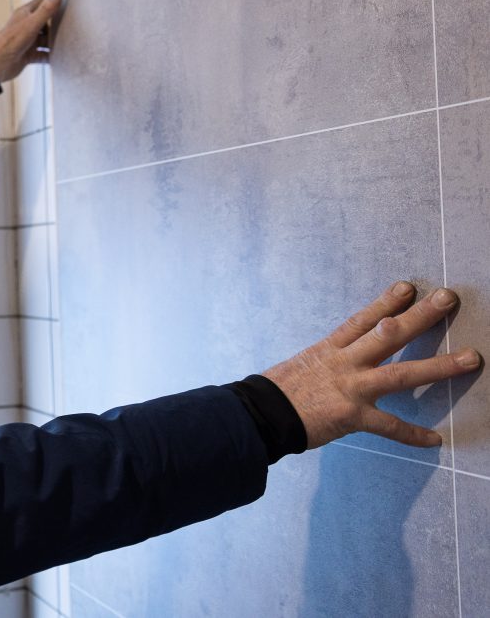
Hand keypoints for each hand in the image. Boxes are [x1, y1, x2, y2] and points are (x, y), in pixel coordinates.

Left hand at [0, 0, 64, 83]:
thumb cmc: (11, 42)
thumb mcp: (32, 24)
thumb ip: (45, 9)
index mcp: (25, 14)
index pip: (42, 2)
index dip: (54, 3)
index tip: (67, 6)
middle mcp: (26, 26)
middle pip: (46, 21)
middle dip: (57, 24)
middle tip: (71, 26)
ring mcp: (27, 41)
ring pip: (46, 38)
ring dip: (55, 41)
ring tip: (68, 42)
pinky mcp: (28, 55)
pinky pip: (43, 54)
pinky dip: (51, 55)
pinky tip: (60, 57)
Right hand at [263, 282, 480, 448]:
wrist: (258, 416)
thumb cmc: (276, 393)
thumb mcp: (300, 366)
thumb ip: (325, 361)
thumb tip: (340, 360)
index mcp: (329, 350)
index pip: (362, 320)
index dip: (386, 302)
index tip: (409, 287)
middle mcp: (344, 363)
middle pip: (389, 334)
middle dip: (421, 316)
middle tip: (448, 299)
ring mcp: (350, 388)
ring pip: (401, 373)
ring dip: (439, 365)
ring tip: (471, 358)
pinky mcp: (351, 415)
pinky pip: (389, 426)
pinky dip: (412, 435)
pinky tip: (435, 439)